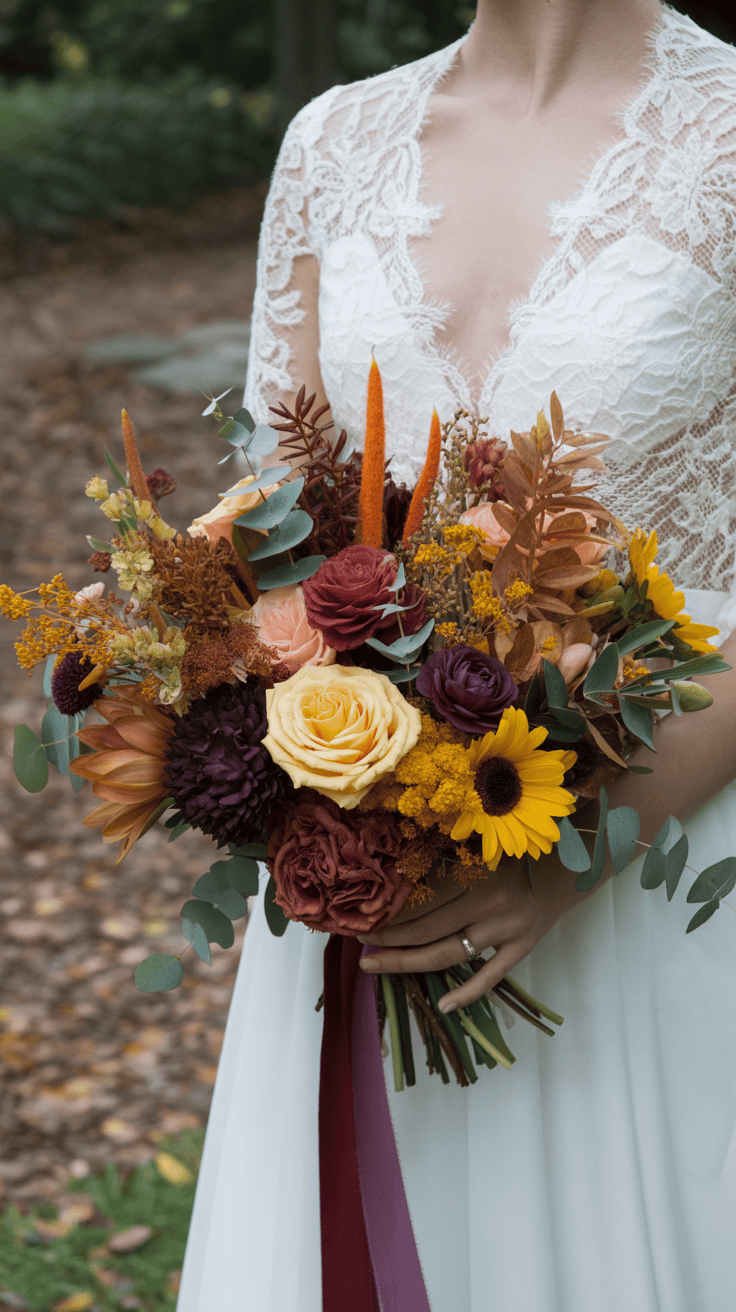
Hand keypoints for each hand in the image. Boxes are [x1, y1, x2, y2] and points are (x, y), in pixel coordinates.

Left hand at [358, 856, 573, 1011]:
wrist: (565, 870)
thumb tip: (397, 878)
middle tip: (360, 944)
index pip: (423, 903)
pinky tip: (444, 1006)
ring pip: (448, 954)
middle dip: (390, 940)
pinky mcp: (521, 950)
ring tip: (377, 965)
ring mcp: (506, 933)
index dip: (391, 913)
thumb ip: (446, 864)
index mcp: (477, 879)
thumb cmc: (515, 856)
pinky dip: (467, 993)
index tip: (364, 917)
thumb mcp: (479, 852)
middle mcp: (490, 908)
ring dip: (408, 962)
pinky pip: (490, 977)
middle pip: (428, 931)